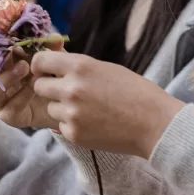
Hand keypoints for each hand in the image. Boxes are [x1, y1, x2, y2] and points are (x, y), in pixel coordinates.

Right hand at [0, 41, 63, 129]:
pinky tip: (35, 87)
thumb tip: (56, 38)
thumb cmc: (52, 75)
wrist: (64, 102)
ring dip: (6, 76)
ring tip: (25, 67)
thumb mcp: (52, 57)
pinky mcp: (10, 115)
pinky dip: (22, 95)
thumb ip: (51, 47)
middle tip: (7, 51)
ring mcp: (0, 99)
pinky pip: (8, 106)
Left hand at [31, 51, 182, 157]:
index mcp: (80, 66)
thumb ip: (79, 67)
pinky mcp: (74, 134)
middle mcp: (71, 88)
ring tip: (88, 110)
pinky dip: (73, 125)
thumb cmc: (136, 92)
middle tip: (67, 93)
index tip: (44, 71)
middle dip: (49, 89)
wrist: (154, 123)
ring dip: (62, 109)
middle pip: (39, 86)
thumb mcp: (106, 69)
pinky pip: (61, 126)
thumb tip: (56, 63)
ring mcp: (71, 113)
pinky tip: (94, 123)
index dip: (40, 66)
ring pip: (50, 108)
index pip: (40, 61)